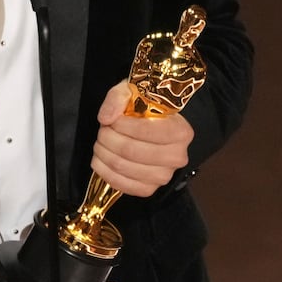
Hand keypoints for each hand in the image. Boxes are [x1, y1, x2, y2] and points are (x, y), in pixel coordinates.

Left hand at [89, 81, 193, 197]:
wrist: (152, 129)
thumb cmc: (144, 109)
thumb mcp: (132, 92)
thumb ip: (118, 98)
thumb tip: (106, 117)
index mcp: (180, 132)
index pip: (145, 131)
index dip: (121, 125)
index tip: (112, 119)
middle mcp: (176, 157)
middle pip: (130, 151)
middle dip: (107, 138)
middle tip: (102, 130)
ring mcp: (163, 176)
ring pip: (122, 166)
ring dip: (103, 153)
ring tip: (101, 143)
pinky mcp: (148, 189)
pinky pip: (121, 185)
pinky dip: (104, 171)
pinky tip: (101, 159)